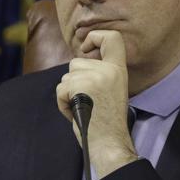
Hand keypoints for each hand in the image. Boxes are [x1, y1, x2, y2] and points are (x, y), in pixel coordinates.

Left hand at [56, 29, 138, 178]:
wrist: (109, 144)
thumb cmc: (106, 122)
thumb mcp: (111, 90)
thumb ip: (100, 73)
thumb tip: (79, 61)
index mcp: (119, 70)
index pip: (112, 37)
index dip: (95, 36)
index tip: (86, 48)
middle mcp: (109, 70)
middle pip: (76, 62)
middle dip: (74, 81)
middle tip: (86, 101)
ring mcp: (95, 77)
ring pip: (66, 76)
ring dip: (68, 94)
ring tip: (82, 108)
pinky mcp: (81, 86)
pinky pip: (60, 89)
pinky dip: (62, 103)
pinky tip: (75, 113)